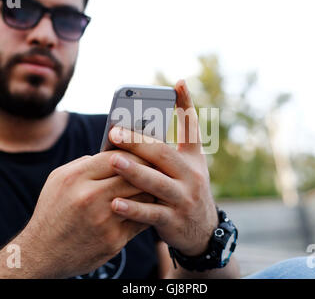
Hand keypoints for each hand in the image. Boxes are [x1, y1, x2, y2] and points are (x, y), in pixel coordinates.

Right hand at [20, 151, 153, 277]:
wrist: (42, 254)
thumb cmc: (52, 212)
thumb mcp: (59, 179)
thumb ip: (85, 163)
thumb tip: (114, 154)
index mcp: (76, 178)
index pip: (117, 157)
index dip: (134, 153)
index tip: (143, 154)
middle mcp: (90, 197)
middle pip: (133, 176)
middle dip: (148, 171)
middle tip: (157, 169)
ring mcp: (104, 220)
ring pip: (142, 197)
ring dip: (151, 191)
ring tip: (155, 187)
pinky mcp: (114, 240)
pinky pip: (141, 220)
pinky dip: (147, 212)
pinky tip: (148, 207)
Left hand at [108, 80, 218, 256]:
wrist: (202, 230)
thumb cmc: (185, 190)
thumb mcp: (187, 168)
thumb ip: (168, 149)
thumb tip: (141, 128)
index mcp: (193, 160)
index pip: (192, 128)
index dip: (186, 105)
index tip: (178, 83)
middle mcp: (192, 176)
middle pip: (164, 155)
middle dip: (139, 142)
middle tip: (115, 132)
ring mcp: (183, 199)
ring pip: (156, 183)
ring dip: (134, 171)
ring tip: (112, 160)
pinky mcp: (173, 221)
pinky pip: (151, 214)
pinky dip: (133, 209)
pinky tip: (114, 202)